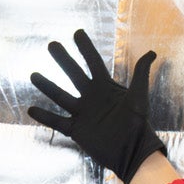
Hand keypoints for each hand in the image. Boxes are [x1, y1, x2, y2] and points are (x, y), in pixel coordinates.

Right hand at [27, 29, 166, 183]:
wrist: (133, 151)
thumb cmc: (138, 124)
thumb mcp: (139, 96)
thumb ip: (141, 74)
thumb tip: (152, 52)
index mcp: (105, 87)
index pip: (93, 62)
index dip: (86, 48)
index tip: (77, 33)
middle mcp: (91, 97)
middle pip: (73, 74)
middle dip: (63, 59)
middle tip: (52, 45)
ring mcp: (82, 113)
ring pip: (61, 96)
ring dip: (47, 86)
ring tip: (33, 75)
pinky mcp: (77, 130)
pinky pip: (57, 122)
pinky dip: (45, 116)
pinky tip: (31, 109)